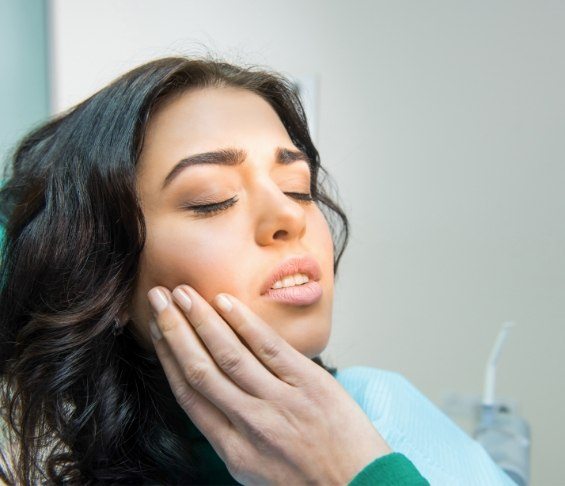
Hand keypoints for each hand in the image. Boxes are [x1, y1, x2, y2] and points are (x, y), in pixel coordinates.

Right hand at [147, 285, 390, 484]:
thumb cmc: (308, 481)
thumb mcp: (257, 470)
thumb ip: (232, 434)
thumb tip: (214, 394)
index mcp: (232, 450)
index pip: (189, 395)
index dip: (168, 359)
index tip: (157, 332)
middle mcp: (249, 424)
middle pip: (200, 369)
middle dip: (174, 331)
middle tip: (158, 298)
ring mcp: (279, 402)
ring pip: (229, 354)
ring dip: (201, 320)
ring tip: (183, 293)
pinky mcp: (308, 383)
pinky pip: (269, 347)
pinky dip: (244, 323)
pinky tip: (226, 302)